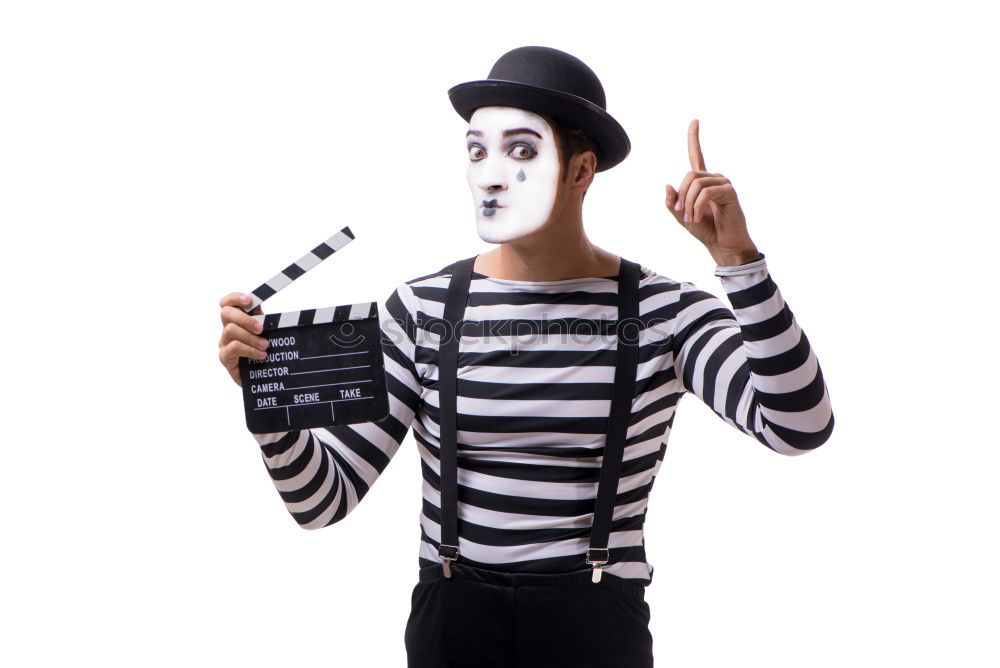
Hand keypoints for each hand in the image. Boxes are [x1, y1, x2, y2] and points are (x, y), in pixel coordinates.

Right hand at [218, 292, 267, 386]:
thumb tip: (263, 307)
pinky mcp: (225, 357)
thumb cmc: (265, 352)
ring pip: (230, 330)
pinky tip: (261, 355)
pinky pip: (233, 347)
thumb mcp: (267, 333)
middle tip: (260, 328)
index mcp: (237, 320)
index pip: (227, 303)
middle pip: (226, 313)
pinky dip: (249, 350)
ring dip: (250, 337)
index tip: (248, 300)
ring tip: (265, 345)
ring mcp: (224, 343)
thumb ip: (264, 320)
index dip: (234, 298)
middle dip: (245, 318)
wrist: (264, 378)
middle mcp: (227, 329)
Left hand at [664, 119, 759, 265]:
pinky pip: (706, 193)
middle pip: (690, 175)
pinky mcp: (729, 192)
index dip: (694, 138)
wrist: (722, 244)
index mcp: (701, 182)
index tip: (695, 121)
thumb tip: (668, 186)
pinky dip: (697, 206)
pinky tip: (697, 218)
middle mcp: (713, 178)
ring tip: (691, 219)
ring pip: (696, 184)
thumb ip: (673, 203)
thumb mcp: (682, 217)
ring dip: (689, 204)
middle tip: (681, 212)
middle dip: (681, 195)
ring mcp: (723, 184)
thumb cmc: (705, 230)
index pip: (697, 155)